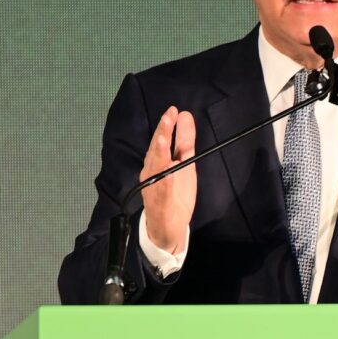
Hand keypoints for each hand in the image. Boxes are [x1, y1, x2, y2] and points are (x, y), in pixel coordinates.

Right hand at [139, 106, 196, 256]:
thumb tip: (185, 115)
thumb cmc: (174, 194)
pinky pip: (161, 192)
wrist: (167, 228)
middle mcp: (152, 173)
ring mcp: (153, 188)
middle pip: (156, 150)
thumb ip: (185, 141)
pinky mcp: (159, 204)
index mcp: (158, 162)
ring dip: (159, 153)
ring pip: (155, 168)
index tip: (173, 110)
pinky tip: (168, 173)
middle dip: (162, 133)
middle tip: (168, 116)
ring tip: (164, 139)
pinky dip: (164, 182)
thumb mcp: (185, 164)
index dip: (166, 125)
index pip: (161, 140)